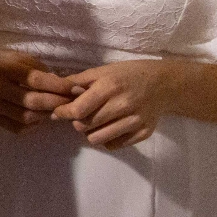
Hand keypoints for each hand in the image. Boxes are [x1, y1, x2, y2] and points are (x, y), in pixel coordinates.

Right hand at [0, 49, 74, 132]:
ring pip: (25, 116)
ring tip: (56, 110)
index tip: (76, 89)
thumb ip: (37, 69)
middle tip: (71, 104)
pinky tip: (38, 118)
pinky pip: (15, 127)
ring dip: (46, 115)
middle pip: (32, 101)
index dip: (59, 86)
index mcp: (4, 68)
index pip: (36, 80)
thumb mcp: (17, 57)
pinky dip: (31, 125)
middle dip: (56, 103)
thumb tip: (60, 84)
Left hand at [53, 60, 170, 148]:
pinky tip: (110, 127)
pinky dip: (107, 138)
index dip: (63, 113)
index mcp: (110, 87)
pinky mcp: (143, 133)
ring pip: (97, 139)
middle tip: (81, 114)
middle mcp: (123, 105)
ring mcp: (134, 121)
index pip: (78, 110)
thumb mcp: (102, 71)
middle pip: (84, 126)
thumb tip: (52, 87)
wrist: (163, 84)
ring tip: (95, 122)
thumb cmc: (127, 75)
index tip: (58, 112)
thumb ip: (77, 81)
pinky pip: (113, 145)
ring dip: (91, 132)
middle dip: (77, 121)